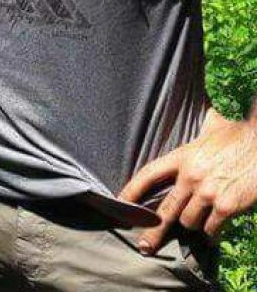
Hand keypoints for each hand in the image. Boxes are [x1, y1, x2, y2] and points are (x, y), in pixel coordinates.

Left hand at [119, 108, 256, 252]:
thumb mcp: (214, 125)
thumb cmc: (240, 133)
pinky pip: (211, 229)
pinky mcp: (225, 206)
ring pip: (189, 222)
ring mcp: (207, 193)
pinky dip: (212, 232)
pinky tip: (216, 228)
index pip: (149, 174)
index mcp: (183, 156)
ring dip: (194, 224)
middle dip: (153, 231)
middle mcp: (191, 176)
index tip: (120, 203)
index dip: (132, 189)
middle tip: (144, 246)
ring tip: (202, 218)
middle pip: (165, 209)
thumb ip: (204, 126)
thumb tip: (206, 113)